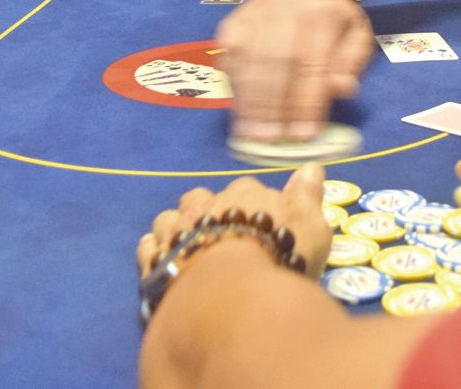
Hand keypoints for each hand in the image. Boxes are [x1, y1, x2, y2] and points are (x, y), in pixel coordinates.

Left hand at [137, 166, 331, 282]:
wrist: (231, 292)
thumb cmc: (279, 257)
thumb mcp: (311, 227)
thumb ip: (308, 196)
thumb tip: (311, 167)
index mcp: (246, 194)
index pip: (246, 188)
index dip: (250, 203)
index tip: (258, 220)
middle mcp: (208, 204)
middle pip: (202, 198)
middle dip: (207, 210)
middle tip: (219, 233)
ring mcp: (178, 230)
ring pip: (170, 218)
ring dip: (177, 226)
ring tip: (186, 243)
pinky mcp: (155, 259)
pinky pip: (149, 246)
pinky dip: (154, 249)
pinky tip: (160, 257)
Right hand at [217, 0, 372, 139]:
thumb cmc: (332, 19)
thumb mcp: (357, 34)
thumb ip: (352, 63)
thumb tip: (342, 89)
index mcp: (324, 16)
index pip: (313, 64)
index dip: (306, 102)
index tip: (304, 136)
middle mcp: (288, 12)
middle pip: (277, 62)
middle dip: (274, 106)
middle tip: (273, 141)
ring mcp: (257, 15)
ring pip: (250, 60)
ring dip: (250, 102)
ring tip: (252, 136)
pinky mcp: (234, 22)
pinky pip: (230, 57)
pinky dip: (234, 87)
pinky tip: (240, 113)